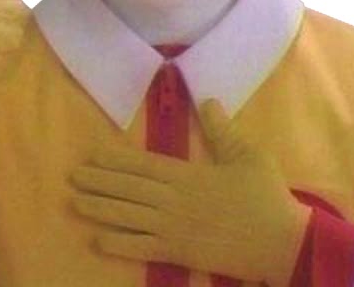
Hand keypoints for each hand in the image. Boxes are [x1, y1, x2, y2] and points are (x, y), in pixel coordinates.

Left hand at [72, 100, 310, 285]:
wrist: (281, 241)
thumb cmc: (266, 197)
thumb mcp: (248, 155)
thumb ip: (223, 131)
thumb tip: (208, 101)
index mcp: (188, 175)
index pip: (143, 164)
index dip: (115, 160)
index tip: (92, 155)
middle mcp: (174, 200)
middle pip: (128, 189)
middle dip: (98, 181)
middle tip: (72, 176)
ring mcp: (173, 228)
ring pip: (128, 216)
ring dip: (100, 209)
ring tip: (75, 202)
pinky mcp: (178, 253)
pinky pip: (141, 248)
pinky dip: (118, 245)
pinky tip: (98, 241)